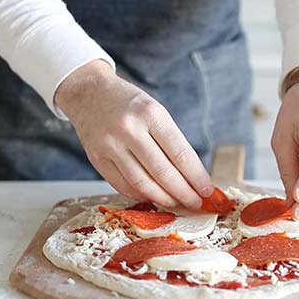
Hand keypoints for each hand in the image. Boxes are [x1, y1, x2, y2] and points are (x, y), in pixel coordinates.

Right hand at [55, 60, 213, 208]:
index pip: (180, 154)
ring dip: (164, 199)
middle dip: (184, 193)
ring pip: (142, 184)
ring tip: (178, 205)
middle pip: (163, 173)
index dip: (196, 177)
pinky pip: (123, 186)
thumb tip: (193, 177)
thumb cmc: (129, 103)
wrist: (89, 93)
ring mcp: (110, 145)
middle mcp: (129, 129)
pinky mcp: (96, 158)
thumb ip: (172, 142)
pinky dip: (141, 196)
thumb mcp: (156, 111)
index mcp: (151, 114)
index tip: (208, 191)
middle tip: (196, 204)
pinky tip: (154, 198)